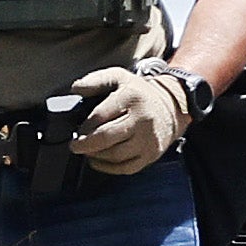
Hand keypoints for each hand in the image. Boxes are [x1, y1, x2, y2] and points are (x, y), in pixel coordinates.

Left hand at [67, 63, 190, 176]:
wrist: (171, 108)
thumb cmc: (139, 94)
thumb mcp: (119, 78)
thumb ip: (95, 80)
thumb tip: (76, 89)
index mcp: (132, 98)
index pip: (100, 115)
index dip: (84, 125)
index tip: (77, 129)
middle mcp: (143, 119)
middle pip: (107, 137)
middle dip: (85, 144)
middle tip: (75, 145)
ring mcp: (148, 139)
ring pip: (115, 155)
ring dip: (95, 155)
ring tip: (87, 150)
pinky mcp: (151, 155)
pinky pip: (125, 168)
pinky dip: (107, 167)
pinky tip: (99, 160)